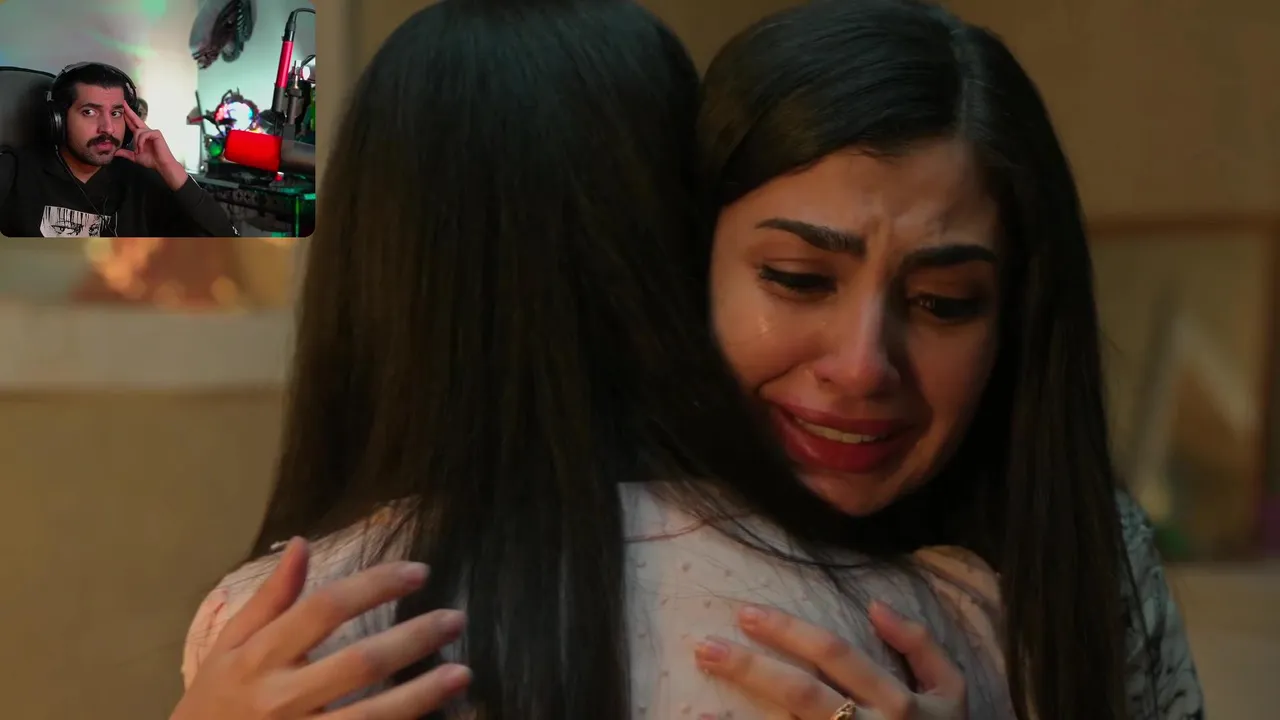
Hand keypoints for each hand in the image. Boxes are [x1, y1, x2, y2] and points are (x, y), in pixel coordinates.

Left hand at [114, 102, 187, 187]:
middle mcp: (146, 132)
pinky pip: (143, 135)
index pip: (132, 124)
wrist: (162, 165)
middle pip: (136, 119)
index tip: (122, 110)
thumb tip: (115, 152)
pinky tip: (142, 148)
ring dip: (137, 143)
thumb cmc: (152, 160)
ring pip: (138, 131)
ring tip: (139, 151)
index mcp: (142, 136)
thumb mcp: (135, 157)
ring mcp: (152, 132)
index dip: (127, 117)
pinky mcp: (156, 133)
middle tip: (123, 103)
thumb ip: (126, 153)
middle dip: (129, 111)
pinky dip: (141, 142)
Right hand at [171, 538, 471, 719]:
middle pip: (359, 662)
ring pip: (371, 716)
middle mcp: (281, 698)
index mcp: (259, 658)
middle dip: (413, 638)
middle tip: (455, 619)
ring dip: (421, 694)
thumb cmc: (213, 703)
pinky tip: (439, 718)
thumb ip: (269, 600)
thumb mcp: (228, 648)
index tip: (419, 572)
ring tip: (461, 673)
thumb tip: (303, 543)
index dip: (375, 586)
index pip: (325, 609)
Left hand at [693, 602, 964, 719]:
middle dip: (751, 666)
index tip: (746, 614)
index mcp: (897, 701)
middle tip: (705, 646)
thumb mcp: (951, 692)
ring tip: (698, 699)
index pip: (835, 655)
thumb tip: (875, 605)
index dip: (789, 632)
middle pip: (802, 693)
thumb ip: (921, 646)